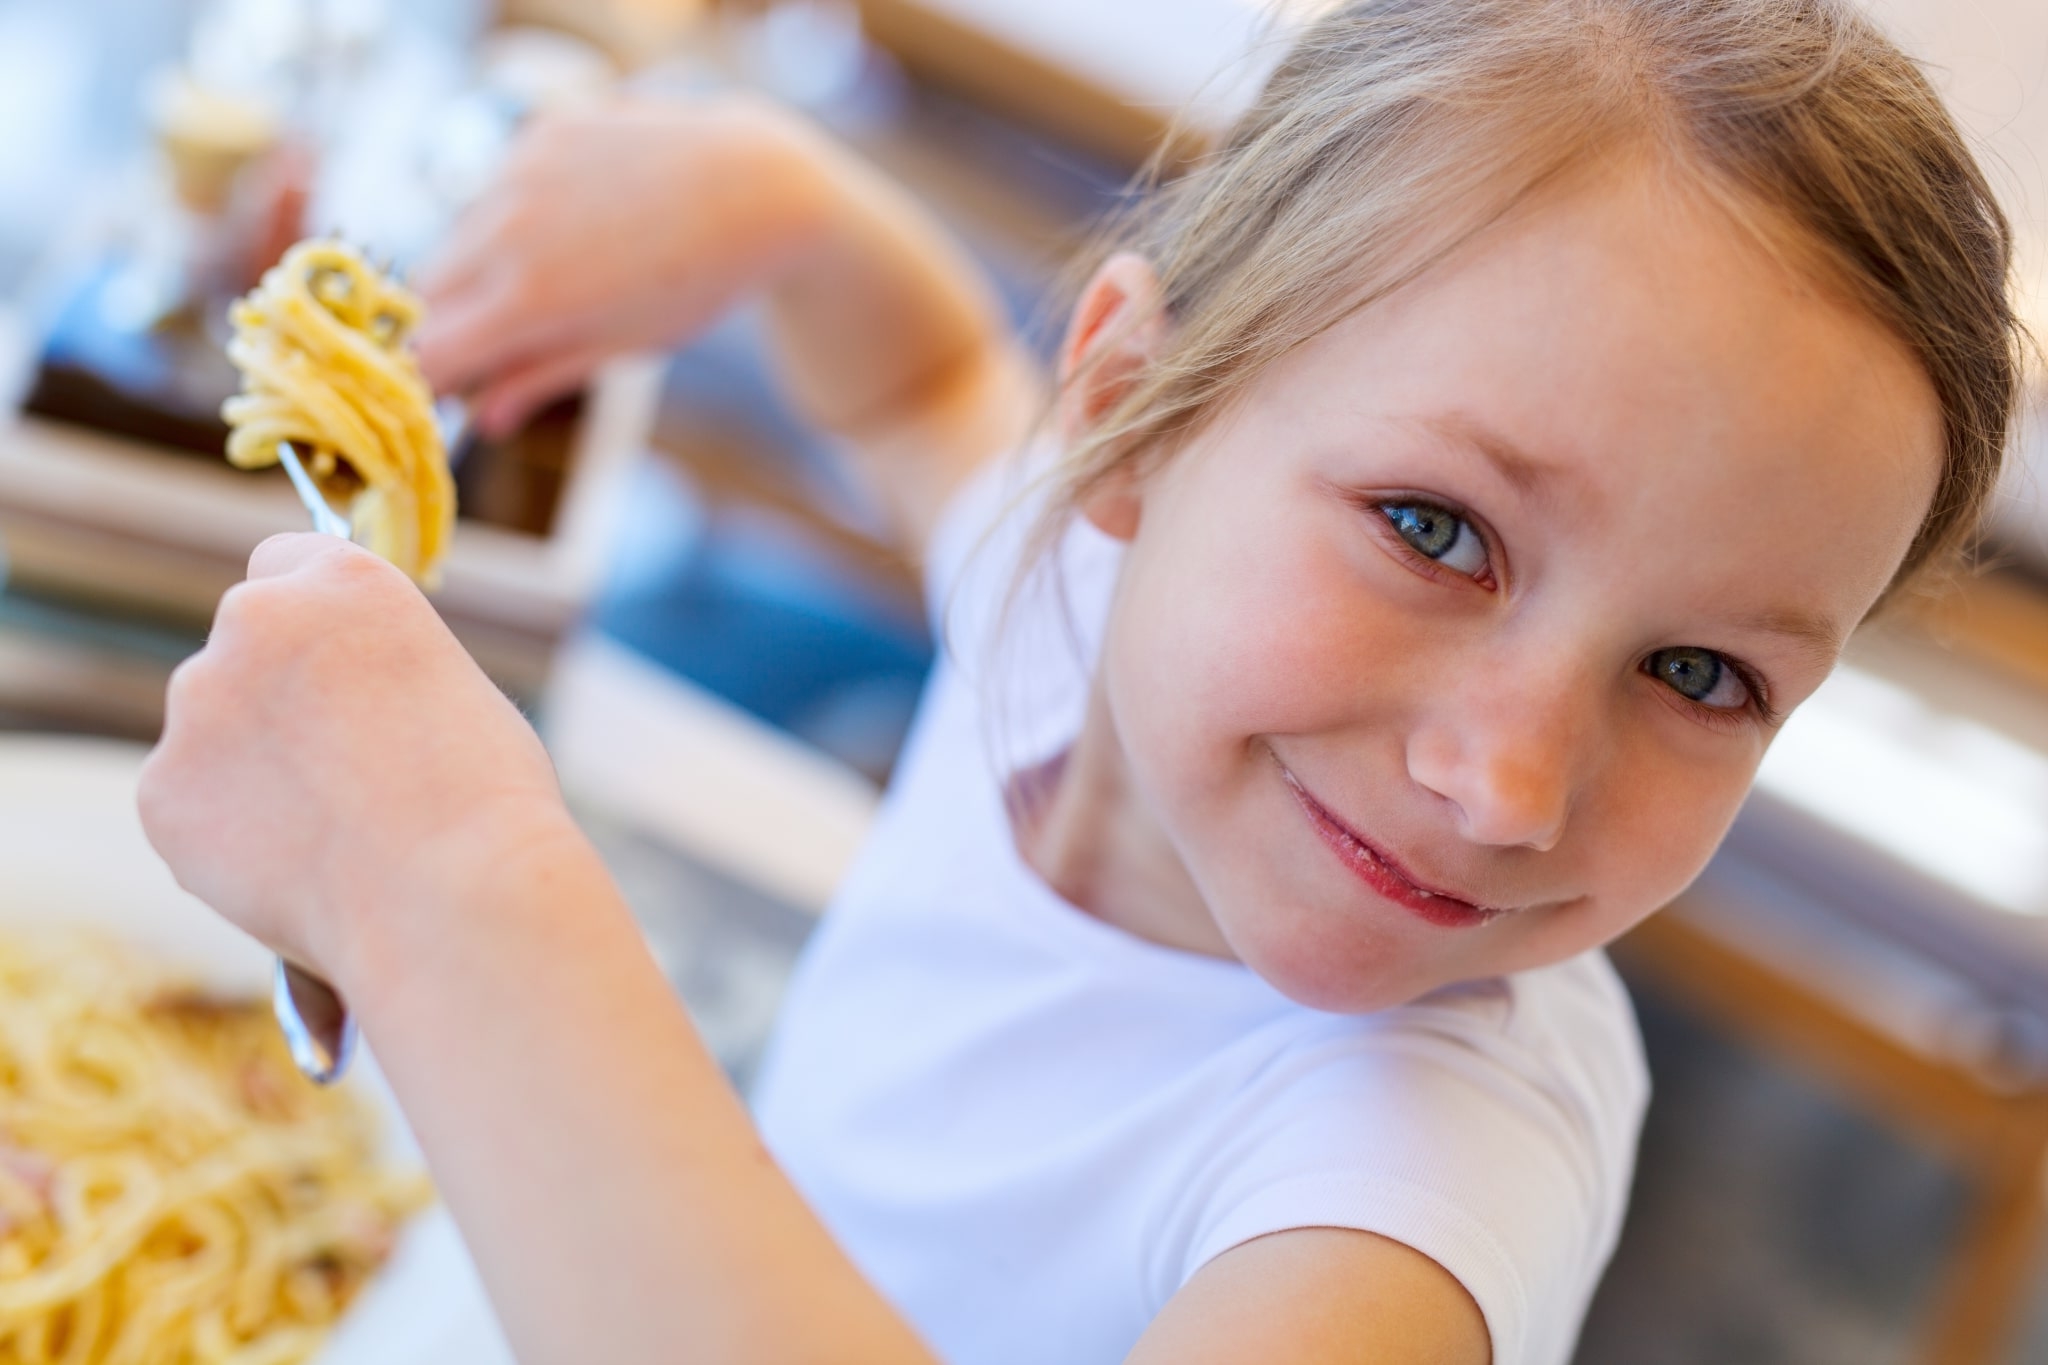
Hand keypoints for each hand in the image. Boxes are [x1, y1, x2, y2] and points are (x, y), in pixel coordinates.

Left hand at [139, 535, 571, 988]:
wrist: (447, 896)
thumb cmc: (484, 800)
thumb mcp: (454, 688)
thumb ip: (378, 668)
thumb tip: (344, 700)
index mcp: (343, 582)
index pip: (284, 563)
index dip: (309, 621)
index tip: (328, 665)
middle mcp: (253, 621)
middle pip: (243, 647)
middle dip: (275, 696)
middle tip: (338, 769)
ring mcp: (196, 706)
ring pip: (213, 731)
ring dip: (250, 766)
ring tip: (329, 833)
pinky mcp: (160, 790)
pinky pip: (188, 805)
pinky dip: (224, 835)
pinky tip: (294, 867)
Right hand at [414, 95, 827, 435]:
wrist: (757, 187)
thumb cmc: (698, 281)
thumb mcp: (623, 345)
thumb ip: (541, 377)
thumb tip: (482, 419)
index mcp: (530, 299)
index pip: (425, 352)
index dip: (423, 380)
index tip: (438, 395)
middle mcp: (508, 229)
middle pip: (425, 294)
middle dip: (443, 325)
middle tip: (489, 348)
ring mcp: (519, 171)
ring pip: (457, 237)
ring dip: (476, 270)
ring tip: (556, 279)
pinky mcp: (537, 131)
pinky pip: (494, 186)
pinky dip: (510, 216)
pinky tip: (575, 224)